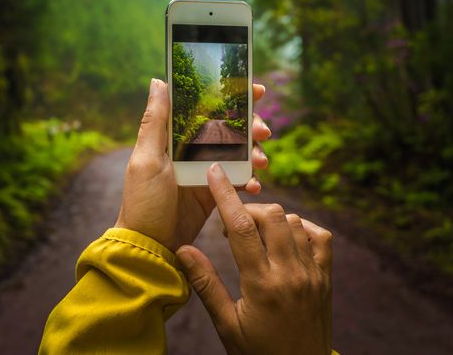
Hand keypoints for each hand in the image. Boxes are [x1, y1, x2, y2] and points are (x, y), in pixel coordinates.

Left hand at [115, 78, 270, 250]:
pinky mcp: (213, 192)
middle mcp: (190, 150)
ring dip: (254, 153)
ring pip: (237, 153)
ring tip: (260, 163)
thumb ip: (156, 122)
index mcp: (174, 137)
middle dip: (250, 127)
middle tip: (264, 132)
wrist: (150, 245)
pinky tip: (253, 187)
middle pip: (227, 128)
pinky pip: (237, 180)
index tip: (255, 91)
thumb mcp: (146, 159)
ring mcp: (203, 171)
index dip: (231, 96)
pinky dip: (248, 181)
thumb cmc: (143, 201)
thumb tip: (159, 81)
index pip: (205, 107)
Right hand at [176, 164, 331, 354]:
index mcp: (262, 284)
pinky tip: (285, 238)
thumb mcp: (226, 324)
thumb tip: (183, 249)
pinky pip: (320, 236)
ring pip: (294, 221)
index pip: (241, 227)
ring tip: (254, 237)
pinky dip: (301, 227)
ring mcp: (313, 274)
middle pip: (271, 215)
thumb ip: (205, 283)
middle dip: (247, 209)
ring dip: (271, 219)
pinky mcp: (326, 277)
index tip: (215, 172)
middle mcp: (291, 273)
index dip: (225, 195)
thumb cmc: (258, 353)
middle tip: (232, 227)